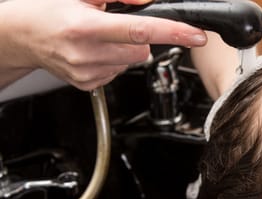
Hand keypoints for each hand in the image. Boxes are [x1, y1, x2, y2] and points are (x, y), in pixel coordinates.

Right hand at [0, 0, 207, 89]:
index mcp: (86, 27)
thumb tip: (149, 0)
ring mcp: (88, 73)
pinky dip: (113, 61)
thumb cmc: (50, 11)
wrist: (23, 36)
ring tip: (100, 39)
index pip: (141, 31)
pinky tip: (95, 52)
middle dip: (137, 38)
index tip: (196, 36)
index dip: (174, 33)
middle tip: (114, 28)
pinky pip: (118, 72)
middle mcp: (87, 54)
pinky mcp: (89, 84)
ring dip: (125, 50)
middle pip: (141, 50)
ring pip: (132, 62)